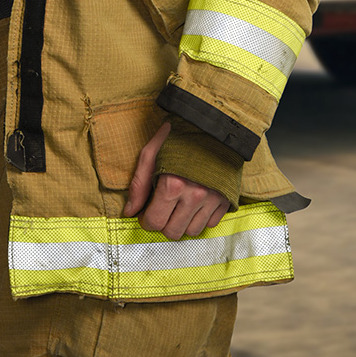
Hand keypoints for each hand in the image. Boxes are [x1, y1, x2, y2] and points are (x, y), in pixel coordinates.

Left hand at [123, 121, 229, 239]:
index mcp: (173, 184)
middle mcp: (194, 195)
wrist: (210, 124)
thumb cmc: (178, 136)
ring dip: (182, 223)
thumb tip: (130, 212)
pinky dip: (201, 218)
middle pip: (173, 232)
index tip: (146, 213)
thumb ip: (138, 185)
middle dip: (163, 224)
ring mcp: (212, 199)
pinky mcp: (225, 199)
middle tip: (161, 209)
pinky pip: (211, 224)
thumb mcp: (151, 153)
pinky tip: (195, 203)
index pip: (155, 222)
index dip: (146, 220)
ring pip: (192, 232)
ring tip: (178, 206)